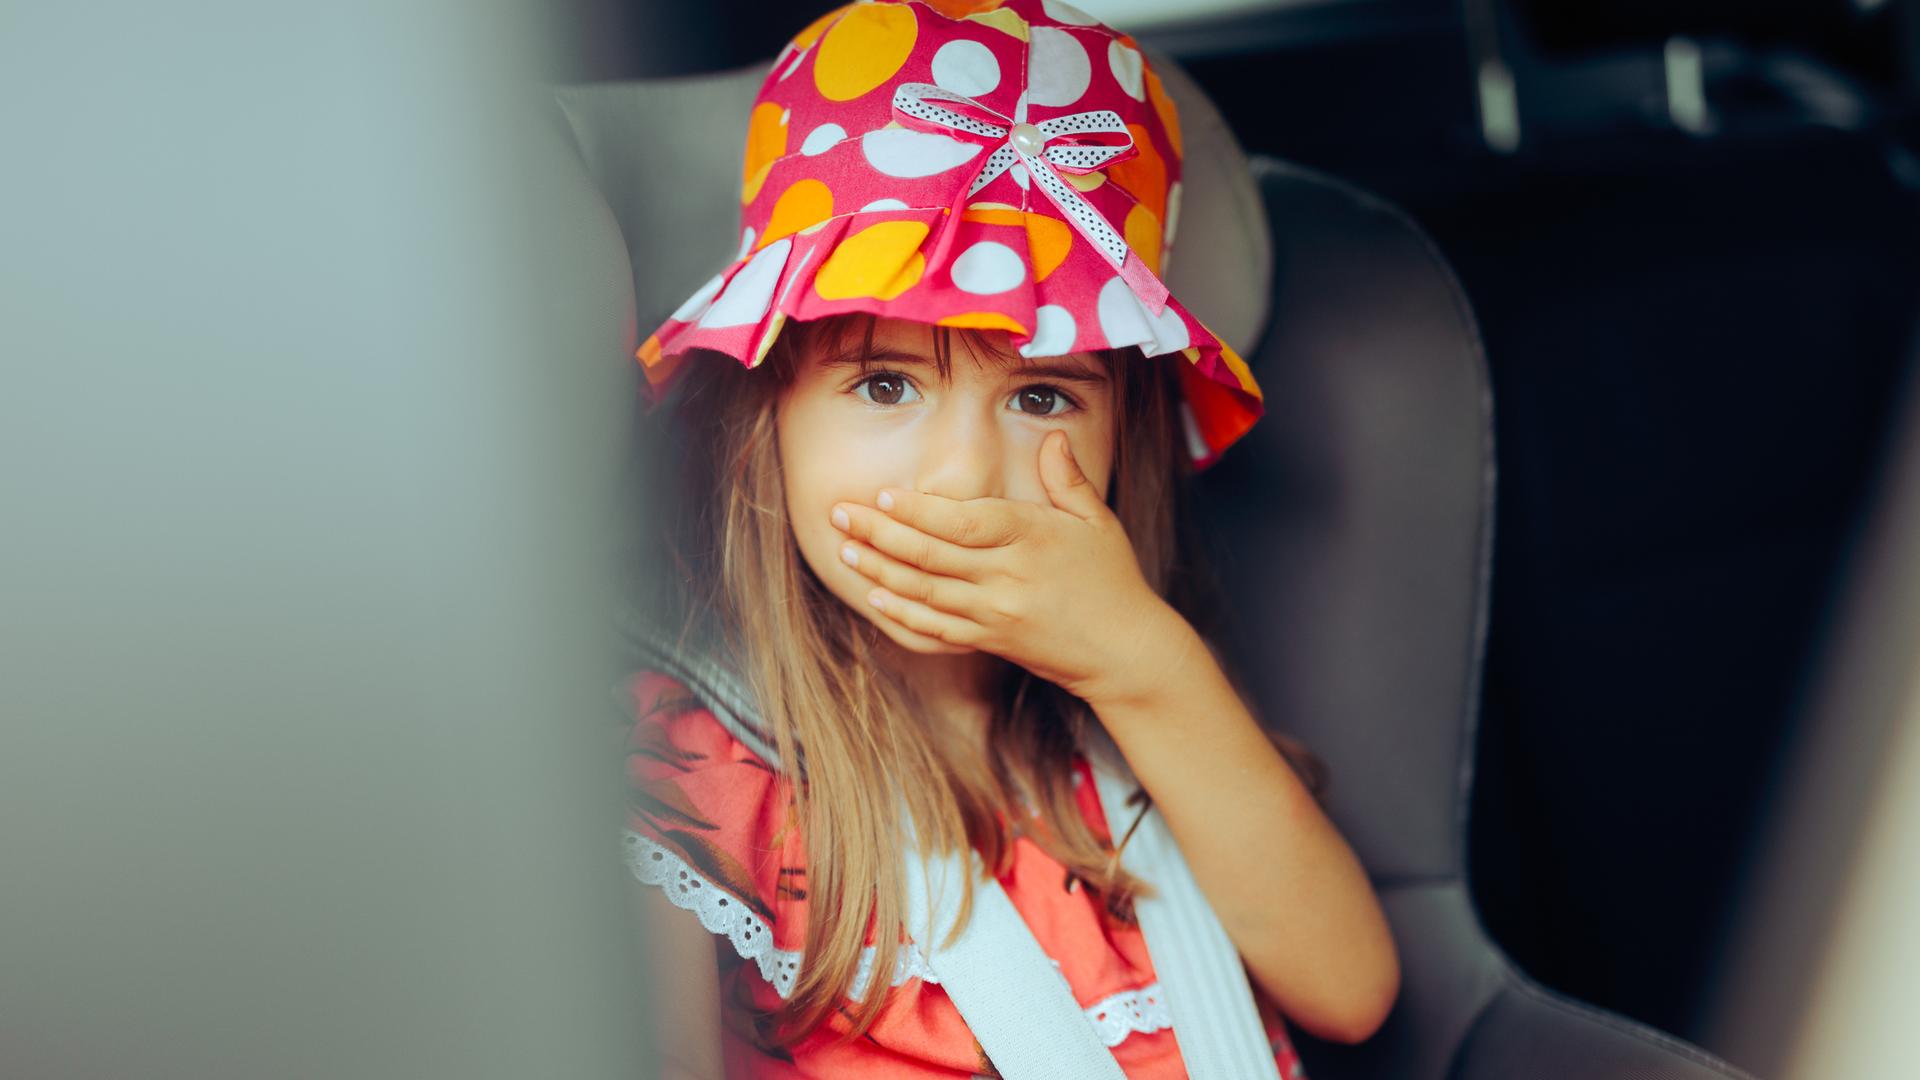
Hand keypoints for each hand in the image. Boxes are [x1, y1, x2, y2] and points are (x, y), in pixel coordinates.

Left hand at [827, 429, 1191, 705]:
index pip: (963, 522)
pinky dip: (901, 614)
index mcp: (1031, 538)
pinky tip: (874, 596)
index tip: (881, 495)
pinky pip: (935, 629)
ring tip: (844, 549)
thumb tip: (1053, 435)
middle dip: (879, 533)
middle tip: (839, 513)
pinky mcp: (989, 641)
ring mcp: (994, 615)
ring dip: (879, 570)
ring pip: (925, 592)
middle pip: (931, 555)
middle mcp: (1007, 578)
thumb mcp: (1098, 522)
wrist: (1124, 651)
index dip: (918, 510)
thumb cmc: (1112, 579)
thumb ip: (1067, 479)